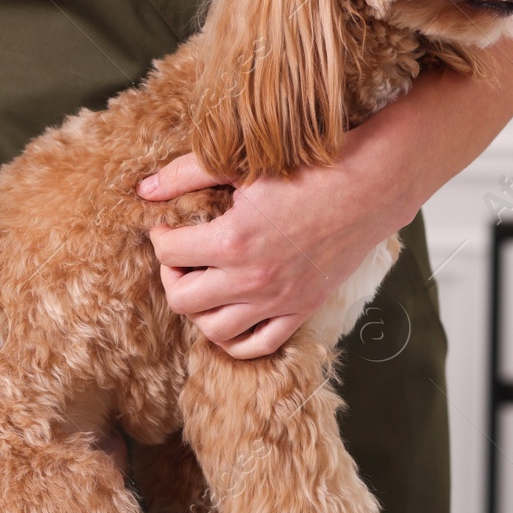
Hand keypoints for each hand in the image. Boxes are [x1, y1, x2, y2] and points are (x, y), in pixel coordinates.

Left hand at [139, 122, 416, 358]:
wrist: (368, 187)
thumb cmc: (306, 170)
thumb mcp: (241, 166)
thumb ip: (187, 174)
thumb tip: (144, 188)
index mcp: (233, 241)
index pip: (168, 252)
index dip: (160, 236)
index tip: (167, 226)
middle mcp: (252, 280)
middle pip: (182, 299)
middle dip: (172, 275)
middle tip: (181, 255)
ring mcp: (278, 301)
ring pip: (213, 330)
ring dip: (198, 308)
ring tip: (204, 281)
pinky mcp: (300, 311)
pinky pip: (256, 346)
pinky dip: (234, 338)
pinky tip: (230, 311)